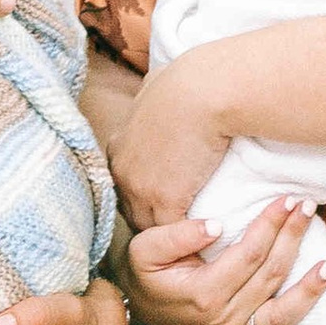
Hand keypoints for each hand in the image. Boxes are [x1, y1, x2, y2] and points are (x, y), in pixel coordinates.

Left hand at [109, 58, 235, 241]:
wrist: (202, 91)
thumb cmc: (188, 80)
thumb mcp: (155, 86)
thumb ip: (150, 97)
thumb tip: (156, 84)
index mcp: (118, 148)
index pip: (124, 185)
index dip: (143, 195)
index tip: (164, 199)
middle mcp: (121, 172)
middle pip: (132, 211)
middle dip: (153, 219)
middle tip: (178, 229)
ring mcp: (140, 190)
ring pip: (151, 227)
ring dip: (170, 235)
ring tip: (193, 243)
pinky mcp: (163, 201)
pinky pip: (172, 233)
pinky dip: (189, 240)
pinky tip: (206, 242)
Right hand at [122, 202, 325, 324]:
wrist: (138, 303)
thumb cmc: (145, 272)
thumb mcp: (146, 248)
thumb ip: (178, 235)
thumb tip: (216, 224)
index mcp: (203, 292)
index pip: (248, 254)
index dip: (270, 226)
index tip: (285, 199)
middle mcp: (223, 316)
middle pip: (270, 275)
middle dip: (292, 238)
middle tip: (308, 207)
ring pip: (281, 313)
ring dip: (308, 292)